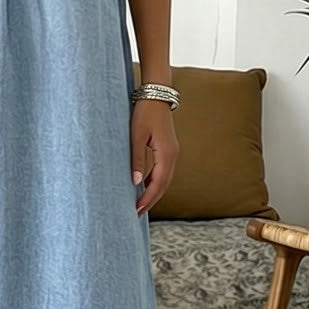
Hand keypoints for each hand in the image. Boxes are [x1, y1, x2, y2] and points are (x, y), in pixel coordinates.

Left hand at [130, 99, 178, 215]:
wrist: (156, 94)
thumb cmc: (144, 112)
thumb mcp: (136, 136)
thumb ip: (136, 159)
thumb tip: (135, 183)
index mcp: (166, 154)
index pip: (158, 184)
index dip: (147, 199)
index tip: (136, 210)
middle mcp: (173, 155)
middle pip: (164, 185)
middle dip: (151, 200)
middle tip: (136, 214)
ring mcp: (172, 152)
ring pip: (165, 179)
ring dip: (153, 192)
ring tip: (140, 204)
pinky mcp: (168, 149)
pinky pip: (163, 171)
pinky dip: (155, 182)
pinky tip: (144, 187)